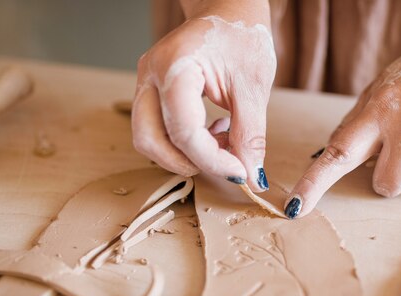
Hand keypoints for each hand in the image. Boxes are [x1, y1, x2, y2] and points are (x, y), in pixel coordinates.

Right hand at [132, 5, 275, 191]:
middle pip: (149, 140)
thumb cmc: (242, 35)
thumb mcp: (253, 86)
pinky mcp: (153, 92)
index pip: (183, 131)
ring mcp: (147, 84)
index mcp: (174, 66)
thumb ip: (250, 133)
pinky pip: (158, 129)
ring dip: (186, 155)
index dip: (212, 160)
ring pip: (149, 138)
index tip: (240, 173)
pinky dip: (185, 143)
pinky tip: (216, 132)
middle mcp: (150, 75)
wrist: (230, 9)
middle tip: (226, 166)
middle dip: (188, 163)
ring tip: (224, 143)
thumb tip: (251, 175)